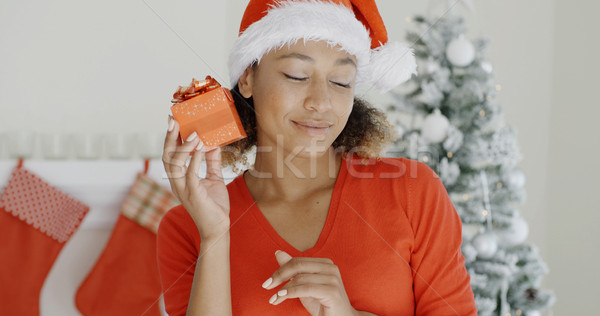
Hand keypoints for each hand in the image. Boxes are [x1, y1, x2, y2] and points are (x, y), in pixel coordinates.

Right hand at [162, 115, 229, 239]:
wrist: (218, 228)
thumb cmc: (214, 205)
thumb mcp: (214, 178)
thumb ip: (212, 161)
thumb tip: (214, 142)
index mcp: (179, 178)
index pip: (169, 154)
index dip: (170, 137)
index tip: (173, 120)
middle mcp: (176, 183)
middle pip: (166, 156)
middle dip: (169, 137)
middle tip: (173, 119)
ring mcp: (183, 189)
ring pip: (175, 164)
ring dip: (184, 146)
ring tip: (194, 132)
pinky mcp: (193, 194)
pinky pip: (191, 173)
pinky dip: (195, 158)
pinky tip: (201, 147)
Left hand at [262, 250, 358, 315]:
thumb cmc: (323, 304)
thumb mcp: (304, 286)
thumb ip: (293, 270)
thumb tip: (278, 253)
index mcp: (325, 263)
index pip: (297, 261)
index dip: (280, 270)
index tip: (268, 282)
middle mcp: (331, 267)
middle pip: (298, 266)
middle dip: (279, 275)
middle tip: (266, 286)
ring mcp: (333, 278)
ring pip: (300, 278)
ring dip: (282, 289)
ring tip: (274, 299)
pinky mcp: (332, 291)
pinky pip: (305, 288)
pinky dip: (290, 292)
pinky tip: (281, 297)